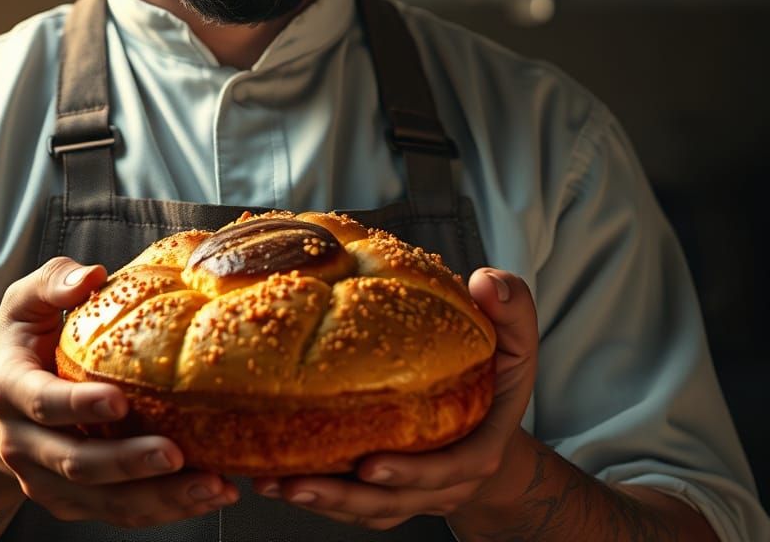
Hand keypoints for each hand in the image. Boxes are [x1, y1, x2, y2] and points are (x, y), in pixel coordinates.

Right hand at [0, 256, 238, 526]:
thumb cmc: (23, 346)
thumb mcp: (24, 304)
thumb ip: (53, 282)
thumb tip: (92, 276)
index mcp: (11, 390)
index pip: (42, 403)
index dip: (78, 406)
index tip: (119, 401)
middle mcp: (25, 444)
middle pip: (77, 463)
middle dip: (128, 463)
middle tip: (176, 454)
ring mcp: (48, 480)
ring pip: (104, 500)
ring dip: (159, 498)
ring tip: (212, 485)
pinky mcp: (74, 502)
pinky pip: (120, 513)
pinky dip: (166, 509)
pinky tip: (208, 494)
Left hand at [253, 267, 536, 530]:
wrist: (491, 421)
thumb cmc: (497, 376)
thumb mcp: (514, 342)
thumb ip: (510, 310)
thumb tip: (487, 281)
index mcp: (477, 448)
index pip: (447, 470)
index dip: (410, 473)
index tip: (369, 464)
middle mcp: (444, 480)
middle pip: (394, 500)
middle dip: (345, 496)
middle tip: (299, 483)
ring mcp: (414, 490)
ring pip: (367, 508)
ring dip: (321, 500)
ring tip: (274, 484)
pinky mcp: (388, 490)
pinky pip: (353, 504)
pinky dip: (318, 495)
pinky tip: (276, 478)